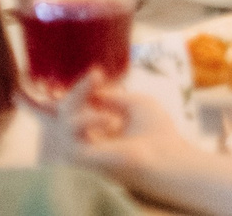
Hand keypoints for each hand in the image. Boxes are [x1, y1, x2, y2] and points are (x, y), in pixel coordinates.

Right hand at [43, 78, 198, 180]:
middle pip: (66, 112)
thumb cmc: (156, 130)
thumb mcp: (135, 103)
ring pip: (64, 123)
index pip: (79, 106)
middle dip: (77, 92)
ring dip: (79, 104)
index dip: (81, 89)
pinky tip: (111, 120)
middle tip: (96, 75)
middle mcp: (89, 137)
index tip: (97, 73)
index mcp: (101, 125)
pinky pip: (69, 137)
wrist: (166, 152)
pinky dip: (88, 121)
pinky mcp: (82, 159)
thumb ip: (110, 96)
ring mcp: (84, 149)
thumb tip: (91, 91)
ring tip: (109, 105)